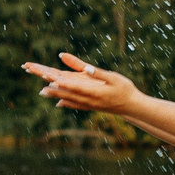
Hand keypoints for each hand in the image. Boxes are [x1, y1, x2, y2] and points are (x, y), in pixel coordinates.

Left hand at [22, 52, 141, 113]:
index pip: (75, 87)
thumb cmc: (125, 89)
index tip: (50, 80)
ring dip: (55, 95)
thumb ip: (98, 73)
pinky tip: (59, 102)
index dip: (62, 84)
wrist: (133, 106)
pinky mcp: (91, 106)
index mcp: (94, 92)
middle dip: (53, 88)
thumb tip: (86, 68)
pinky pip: (75, 105)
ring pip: (69, 99)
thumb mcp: (113, 78)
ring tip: (42, 91)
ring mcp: (89, 105)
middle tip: (41, 86)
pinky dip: (66, 102)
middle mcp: (89, 100)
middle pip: (67, 93)